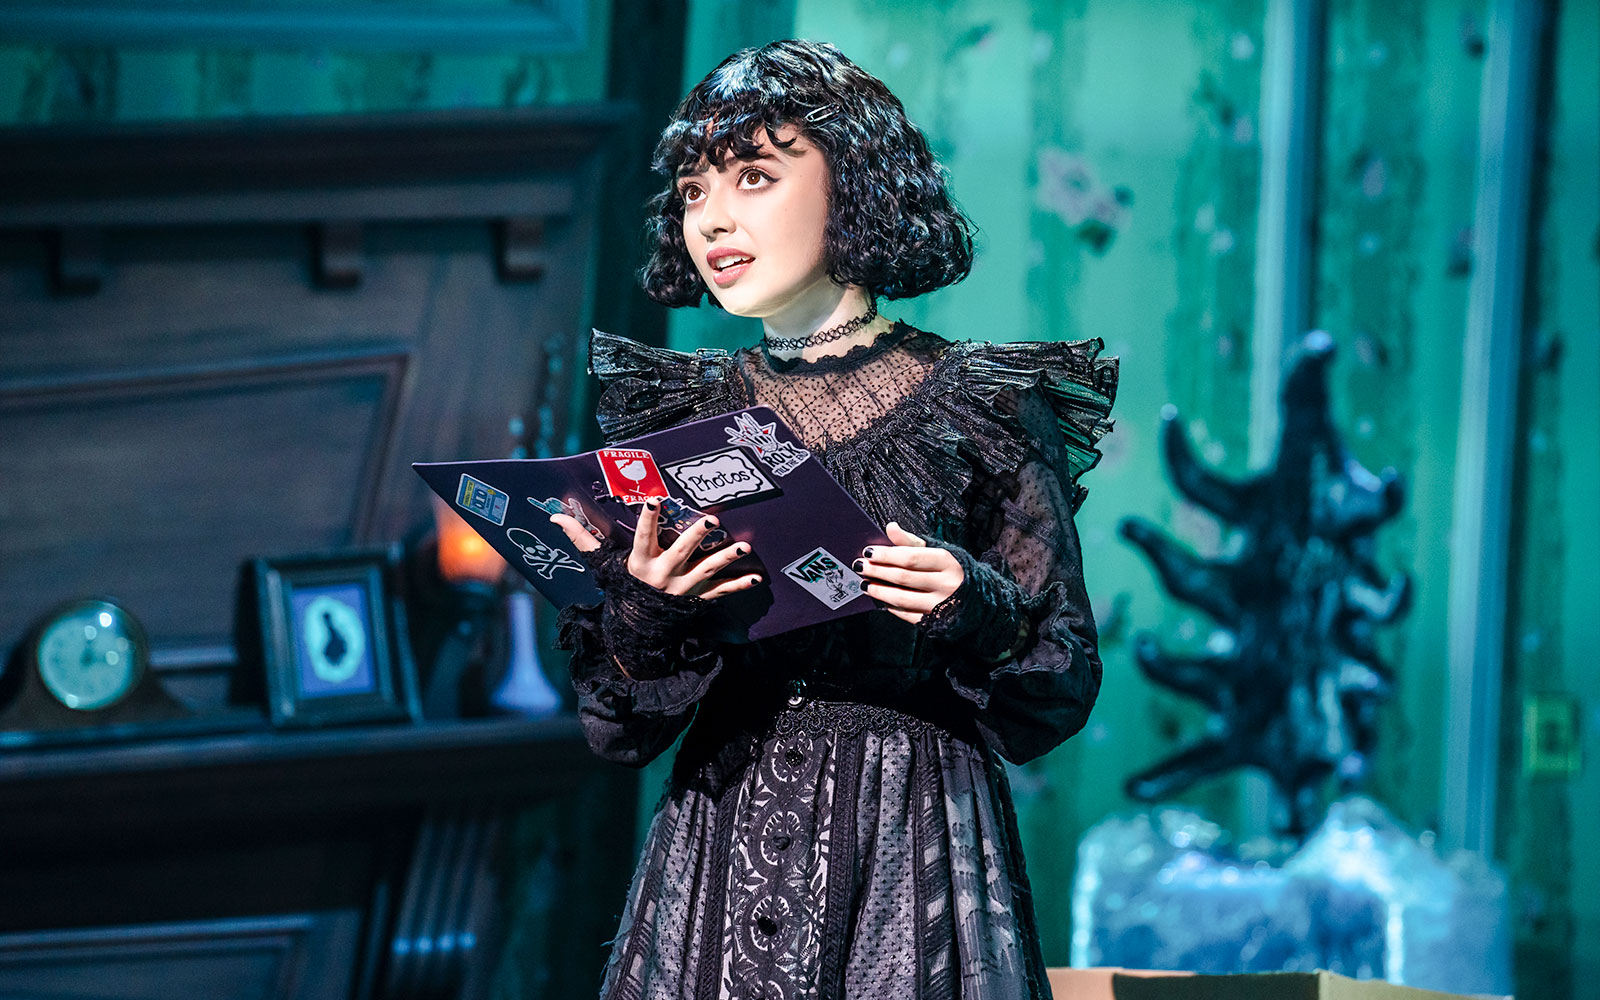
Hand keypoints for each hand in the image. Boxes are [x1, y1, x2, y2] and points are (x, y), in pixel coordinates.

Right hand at [550, 500, 761, 599]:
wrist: (636, 632)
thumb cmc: (621, 590)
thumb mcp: (602, 566)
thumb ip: (582, 539)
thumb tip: (554, 515)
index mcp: (640, 563)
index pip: (643, 536)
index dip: (648, 518)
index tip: (654, 499)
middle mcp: (663, 575)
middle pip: (682, 551)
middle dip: (696, 536)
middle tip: (711, 520)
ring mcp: (683, 589)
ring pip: (707, 570)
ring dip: (726, 558)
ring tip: (744, 545)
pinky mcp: (698, 600)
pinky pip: (721, 592)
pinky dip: (739, 586)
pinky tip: (757, 578)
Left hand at [854, 521, 963, 623]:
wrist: (982, 600)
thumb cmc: (956, 570)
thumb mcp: (940, 550)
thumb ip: (912, 541)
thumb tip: (890, 527)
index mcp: (948, 562)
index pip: (910, 557)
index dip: (886, 555)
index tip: (868, 551)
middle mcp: (946, 584)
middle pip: (903, 577)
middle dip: (877, 571)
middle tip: (859, 566)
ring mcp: (941, 605)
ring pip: (902, 598)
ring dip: (879, 591)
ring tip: (864, 584)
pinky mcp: (935, 621)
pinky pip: (907, 615)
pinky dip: (891, 607)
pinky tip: (880, 600)